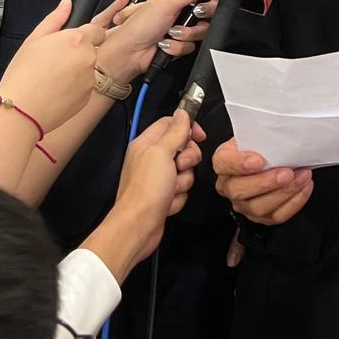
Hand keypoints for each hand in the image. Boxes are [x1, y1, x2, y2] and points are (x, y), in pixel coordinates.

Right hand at [0, 0, 105, 133]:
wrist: (21, 111)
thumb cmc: (23, 76)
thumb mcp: (34, 39)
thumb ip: (55, 18)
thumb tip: (66, 3)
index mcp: (76, 40)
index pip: (96, 29)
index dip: (84, 34)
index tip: (72, 41)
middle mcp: (87, 58)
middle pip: (91, 49)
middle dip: (77, 53)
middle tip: (55, 61)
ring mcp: (89, 79)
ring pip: (87, 69)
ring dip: (76, 70)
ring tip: (52, 77)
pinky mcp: (87, 97)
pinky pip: (84, 87)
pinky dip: (74, 87)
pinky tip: (55, 89)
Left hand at [93, 111, 205, 279]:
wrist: (139, 226)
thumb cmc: (145, 190)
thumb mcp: (162, 153)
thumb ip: (175, 131)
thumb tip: (183, 113)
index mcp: (147, 143)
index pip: (171, 124)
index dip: (188, 127)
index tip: (199, 135)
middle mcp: (151, 159)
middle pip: (183, 148)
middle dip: (187, 159)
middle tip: (179, 166)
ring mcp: (158, 178)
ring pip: (185, 171)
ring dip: (182, 181)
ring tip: (170, 189)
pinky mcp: (164, 195)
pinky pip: (182, 189)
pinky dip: (178, 197)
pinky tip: (167, 202)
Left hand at [95, 0, 208, 81]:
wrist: (130, 54)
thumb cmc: (137, 28)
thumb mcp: (164, 4)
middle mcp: (174, 11)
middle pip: (201, 8)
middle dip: (199, 14)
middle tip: (196, 13)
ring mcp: (177, 28)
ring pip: (199, 29)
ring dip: (186, 33)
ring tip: (171, 33)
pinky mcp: (178, 44)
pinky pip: (191, 45)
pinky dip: (178, 46)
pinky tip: (166, 44)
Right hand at [214, 135, 312, 231]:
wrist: (268, 157)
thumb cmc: (260, 145)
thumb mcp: (255, 134)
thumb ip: (260, 134)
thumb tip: (278, 129)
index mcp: (224, 161)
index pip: (223, 163)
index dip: (239, 163)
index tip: (258, 160)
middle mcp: (228, 186)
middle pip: (239, 190)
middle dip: (266, 182)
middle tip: (287, 173)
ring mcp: (243, 204)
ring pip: (259, 207)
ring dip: (284, 193)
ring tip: (302, 176)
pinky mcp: (260, 217)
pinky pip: (276, 216)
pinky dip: (294, 203)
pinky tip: (304, 187)